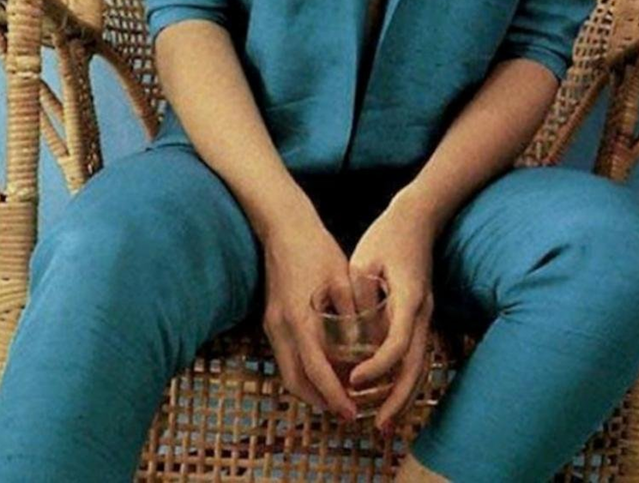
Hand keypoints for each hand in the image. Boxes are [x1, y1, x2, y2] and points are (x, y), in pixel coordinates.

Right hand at [262, 212, 359, 421]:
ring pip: (287, 371)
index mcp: (300, 319)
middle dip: (319, 401)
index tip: (351, 413)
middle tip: (345, 411)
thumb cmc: (316, 248)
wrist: (283, 226)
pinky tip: (323, 367)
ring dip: (309, 388)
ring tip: (336, 394)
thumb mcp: (341, 279)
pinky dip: (302, 370)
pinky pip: (284, 355)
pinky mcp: (270, 317)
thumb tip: (368, 346)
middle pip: (295, 381)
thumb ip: (353, 314)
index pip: (316, 371)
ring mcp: (271, 323)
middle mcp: (280, 327)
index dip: (334, 396)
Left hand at [346, 195, 435, 431]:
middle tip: (379, 427)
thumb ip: (357, 295)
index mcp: (409, 298)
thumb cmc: (388, 235)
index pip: (397, 344)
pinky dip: (404, 376)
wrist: (419, 217)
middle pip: (416, 366)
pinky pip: (416, 353)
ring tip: (386, 420)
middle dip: (398, 399)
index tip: (353, 380)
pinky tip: (389, 390)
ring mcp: (426, 314)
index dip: (377, 367)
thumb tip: (347, 330)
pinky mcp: (421, 314)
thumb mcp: (364, 260)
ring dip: (404, 394)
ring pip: (420, 364)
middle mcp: (423, 311)